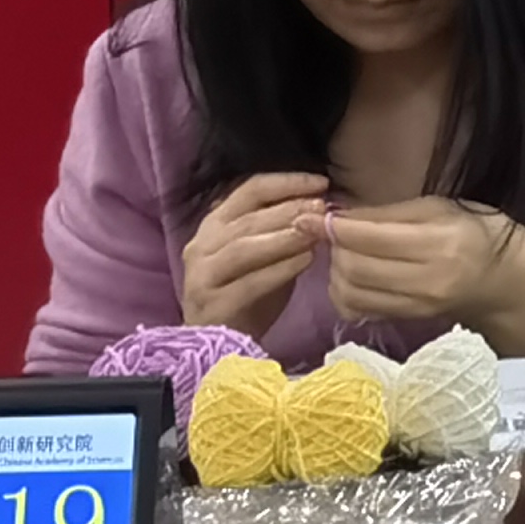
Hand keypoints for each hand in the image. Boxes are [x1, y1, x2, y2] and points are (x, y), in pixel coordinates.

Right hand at [180, 171, 328, 336]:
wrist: (222, 340)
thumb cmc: (249, 289)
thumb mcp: (268, 252)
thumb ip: (286, 229)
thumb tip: (321, 206)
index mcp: (215, 224)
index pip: (249, 190)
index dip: (286, 183)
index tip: (322, 183)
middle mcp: (202, 245)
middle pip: (248, 219)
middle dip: (289, 210)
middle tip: (322, 208)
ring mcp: (202, 276)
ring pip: (243, 248)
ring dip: (283, 237)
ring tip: (314, 233)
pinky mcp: (212, 305)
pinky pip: (247, 284)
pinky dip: (279, 270)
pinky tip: (306, 262)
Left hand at [322, 198, 524, 331]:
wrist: (500, 279)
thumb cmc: (472, 232)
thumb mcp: (438, 208)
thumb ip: (387, 213)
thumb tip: (335, 216)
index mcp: (439, 241)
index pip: (371, 237)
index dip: (334, 227)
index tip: (311, 217)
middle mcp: (427, 278)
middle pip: (355, 267)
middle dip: (335, 248)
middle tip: (337, 233)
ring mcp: (416, 305)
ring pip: (350, 292)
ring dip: (336, 271)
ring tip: (346, 254)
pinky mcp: (405, 320)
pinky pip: (357, 309)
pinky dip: (343, 292)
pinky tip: (352, 277)